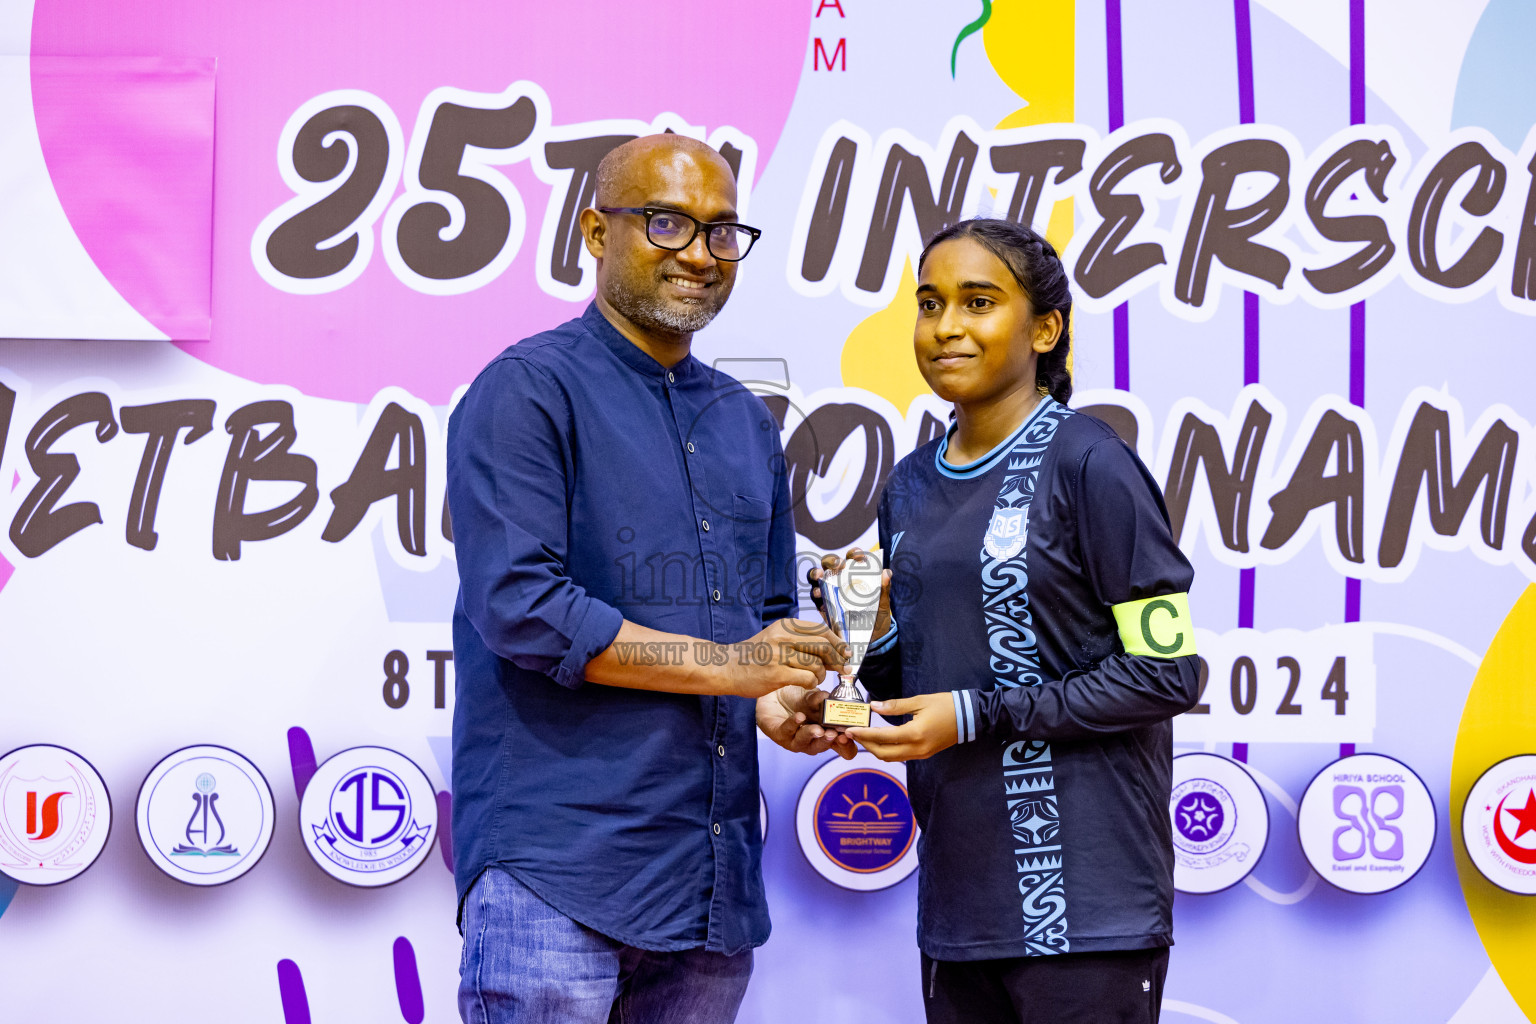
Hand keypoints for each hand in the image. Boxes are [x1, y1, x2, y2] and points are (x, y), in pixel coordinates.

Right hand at [722, 618, 847, 698]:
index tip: (846, 652)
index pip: (821, 630)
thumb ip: (801, 639)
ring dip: (822, 674)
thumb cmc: (756, 654)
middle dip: (838, 659)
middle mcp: (783, 637)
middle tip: (843, 669)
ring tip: (815, 678)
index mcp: (785, 625)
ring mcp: (779, 656)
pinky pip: (808, 679)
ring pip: (817, 665)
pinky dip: (812, 683)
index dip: (838, 642)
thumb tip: (834, 648)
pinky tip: (805, 684)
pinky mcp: (776, 675)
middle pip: (824, 646)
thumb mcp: (777, 637)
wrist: (728, 667)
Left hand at [756, 686, 857, 758]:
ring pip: (805, 744)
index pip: (842, 746)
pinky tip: (799, 717)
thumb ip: (822, 700)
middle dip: (829, 741)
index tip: (849, 735)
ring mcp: (796, 740)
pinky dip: (794, 724)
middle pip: (824, 746)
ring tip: (817, 729)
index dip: (847, 745)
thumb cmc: (797, 699)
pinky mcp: (780, 735)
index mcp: (827, 731)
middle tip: (833, 734)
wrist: (773, 694)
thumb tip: (829, 698)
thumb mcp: (814, 698)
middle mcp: (813, 739)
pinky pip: (787, 731)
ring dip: (812, 736)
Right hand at [808, 548, 892, 644]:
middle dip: (832, 560)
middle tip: (839, 565)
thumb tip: (887, 573)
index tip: (859, 557)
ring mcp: (828, 591)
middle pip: (830, 563)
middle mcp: (839, 579)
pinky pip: (815, 596)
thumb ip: (884, 590)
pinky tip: (819, 594)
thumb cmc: (876, 618)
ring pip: (817, 576)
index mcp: (855, 575)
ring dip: (816, 572)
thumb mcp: (883, 606)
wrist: (869, 641)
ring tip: (820, 575)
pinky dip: (815, 593)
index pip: (852, 559)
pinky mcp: (822, 605)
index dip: (854, 553)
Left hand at [846, 693, 957, 761]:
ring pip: (892, 758)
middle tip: (853, 734)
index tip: (850, 729)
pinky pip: (901, 756)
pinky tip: (881, 740)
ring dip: (875, 749)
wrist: (970, 717)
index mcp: (915, 734)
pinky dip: (887, 750)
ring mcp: (921, 754)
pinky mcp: (924, 754)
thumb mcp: (919, 701)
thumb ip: (895, 706)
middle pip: (883, 754)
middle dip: (866, 745)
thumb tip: (874, 706)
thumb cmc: (946, 705)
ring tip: (864, 737)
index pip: (882, 737)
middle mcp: (917, 749)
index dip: (864, 734)